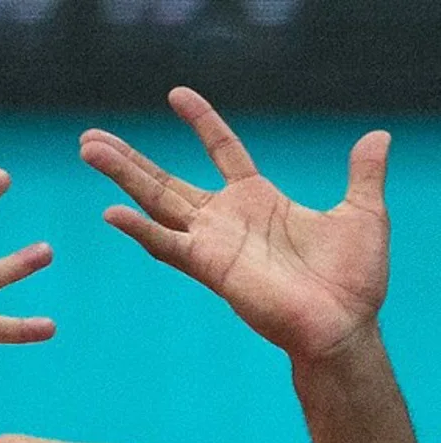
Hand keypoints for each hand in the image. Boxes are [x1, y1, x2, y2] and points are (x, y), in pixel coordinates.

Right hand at [81, 87, 390, 362]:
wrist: (343, 324)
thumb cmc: (352, 279)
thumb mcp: (362, 213)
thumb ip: (362, 174)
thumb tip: (378, 137)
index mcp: (256, 199)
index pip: (222, 149)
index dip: (202, 122)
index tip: (177, 95)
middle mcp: (224, 218)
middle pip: (164, 179)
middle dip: (128, 158)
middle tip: (90, 137)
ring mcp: (211, 242)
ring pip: (155, 202)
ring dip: (122, 176)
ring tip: (89, 150)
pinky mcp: (208, 267)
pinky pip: (167, 245)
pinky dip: (139, 230)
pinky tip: (111, 213)